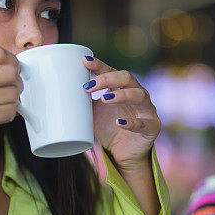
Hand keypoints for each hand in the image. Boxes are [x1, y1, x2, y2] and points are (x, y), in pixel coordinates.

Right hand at [0, 46, 21, 153]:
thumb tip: (9, 66)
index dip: (11, 58)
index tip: (13, 66)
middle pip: (11, 72)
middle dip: (17, 79)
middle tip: (13, 85)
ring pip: (13, 92)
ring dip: (13, 98)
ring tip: (4, 101)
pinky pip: (11, 110)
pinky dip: (10, 112)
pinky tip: (0, 113)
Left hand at [82, 56, 160, 170]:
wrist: (122, 153)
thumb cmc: (109, 127)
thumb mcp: (93, 112)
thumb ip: (84, 101)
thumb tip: (61, 90)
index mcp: (123, 87)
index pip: (112, 71)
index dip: (100, 65)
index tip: (85, 62)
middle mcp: (138, 94)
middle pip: (127, 78)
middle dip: (108, 79)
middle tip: (90, 86)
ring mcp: (147, 109)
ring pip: (139, 95)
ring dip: (122, 95)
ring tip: (104, 99)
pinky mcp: (152, 126)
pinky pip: (144, 122)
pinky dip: (131, 122)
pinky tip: (119, 122)